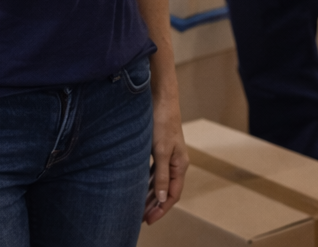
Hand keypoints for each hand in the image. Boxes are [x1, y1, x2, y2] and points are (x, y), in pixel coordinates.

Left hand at [144, 79, 188, 224]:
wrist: (161, 98)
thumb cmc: (163, 122)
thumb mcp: (161, 151)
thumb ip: (162, 175)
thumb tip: (163, 198)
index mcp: (180, 165)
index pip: (173, 195)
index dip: (162, 209)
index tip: (149, 220)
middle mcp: (176, 162)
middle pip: (167, 191)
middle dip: (155, 206)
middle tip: (141, 219)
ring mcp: (168, 156)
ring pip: (160, 182)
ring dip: (151, 195)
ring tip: (138, 208)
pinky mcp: (160, 149)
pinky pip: (154, 172)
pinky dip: (147, 182)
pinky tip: (137, 187)